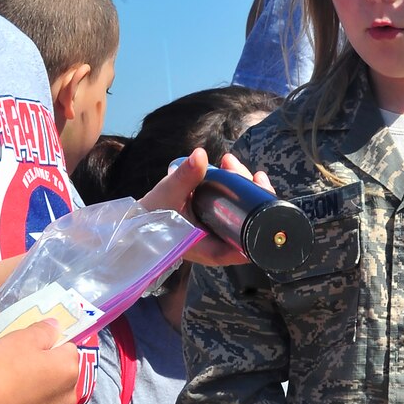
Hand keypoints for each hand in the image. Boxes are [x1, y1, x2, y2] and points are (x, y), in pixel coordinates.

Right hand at [0, 321, 81, 403]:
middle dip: (47, 373)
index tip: (30, 350)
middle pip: (61, 378)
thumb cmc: (0, 368)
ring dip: (39, 396)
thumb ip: (44, 330)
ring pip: (50, 401)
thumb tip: (56, 327)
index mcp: (70, 370)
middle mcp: (69, 398)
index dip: (49, 347)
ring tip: (12, 392)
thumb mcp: (20, 338)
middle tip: (19, 370)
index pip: (68, 350)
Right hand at [140, 149, 276, 266]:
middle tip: (247, 173)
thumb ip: (185, 177)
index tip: (267, 208)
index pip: (240, 248)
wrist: (136, 222)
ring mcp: (216, 234)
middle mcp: (215, 244)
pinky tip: (231, 170)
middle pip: (246, 227)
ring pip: (240, 215)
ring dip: (242, 188)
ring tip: (231, 164)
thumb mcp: (168, 195)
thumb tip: (200, 155)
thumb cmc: (151, 215)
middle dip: (252, 198)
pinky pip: (232, 209)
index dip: (258, 231)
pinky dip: (235, 190)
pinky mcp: (213, 223)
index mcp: (206, 248)